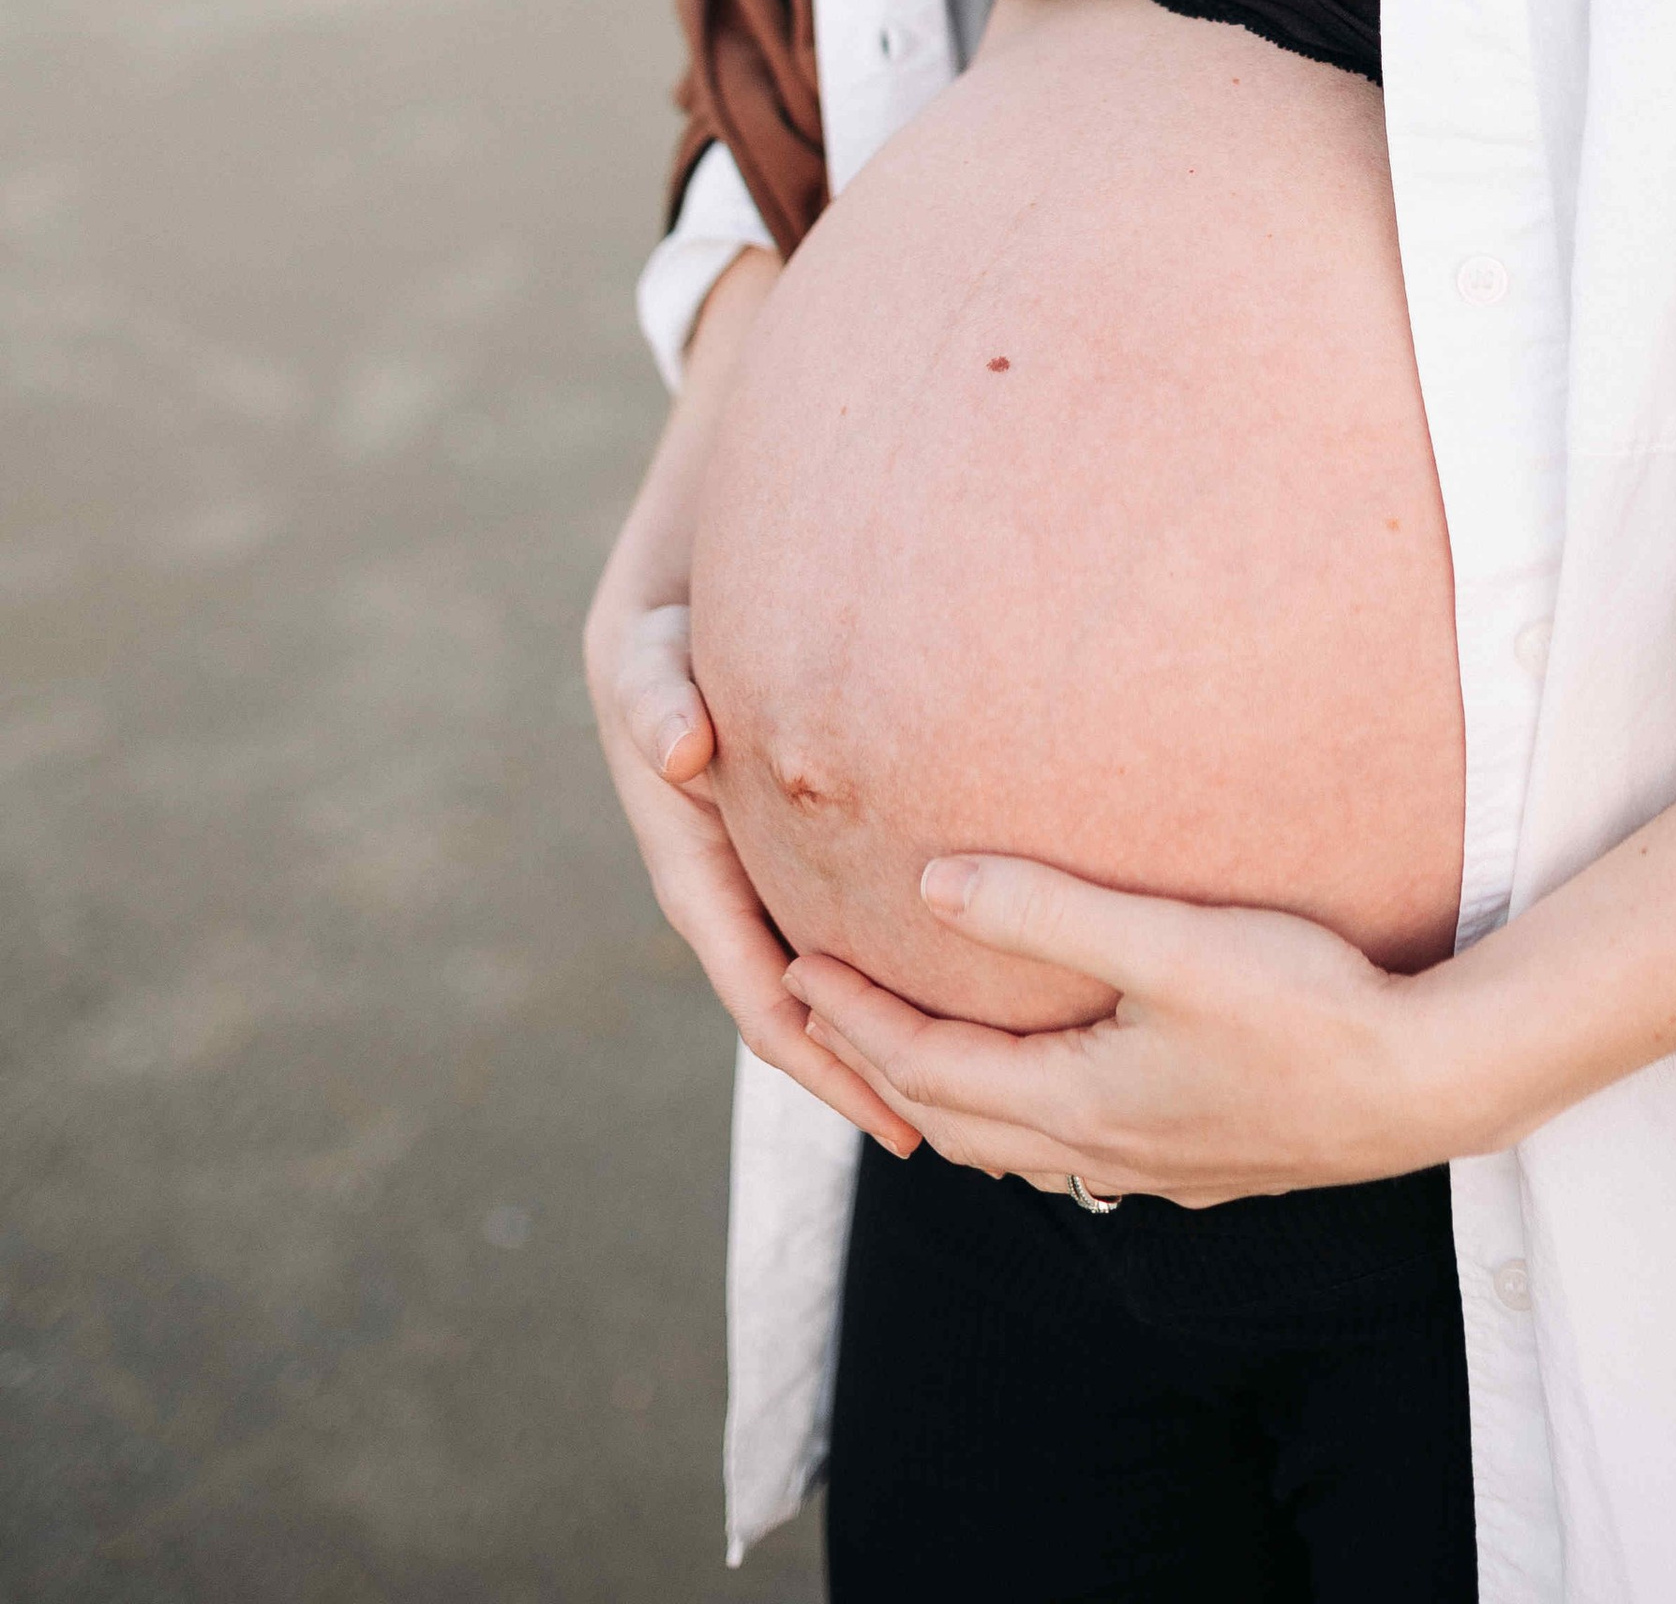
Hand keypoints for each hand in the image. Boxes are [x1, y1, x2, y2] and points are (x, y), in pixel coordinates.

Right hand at [585, 586, 918, 1154]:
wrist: (676, 592)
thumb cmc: (664, 625)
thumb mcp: (646, 651)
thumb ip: (654, 696)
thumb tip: (681, 751)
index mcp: (695, 865)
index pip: (759, 988)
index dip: (819, 1059)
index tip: (888, 1113)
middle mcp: (733, 884)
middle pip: (803, 1008)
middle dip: (867, 1076)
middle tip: (957, 1140)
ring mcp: (768, 868)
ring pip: (834, 971)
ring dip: (888, 1033)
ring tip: (974, 1091)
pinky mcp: (804, 841)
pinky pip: (851, 916)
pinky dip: (897, 961)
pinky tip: (968, 983)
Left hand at [785, 860, 1462, 1206]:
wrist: (1427, 1085)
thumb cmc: (1308, 1006)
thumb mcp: (1169, 943)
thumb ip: (1047, 912)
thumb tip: (930, 883)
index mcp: (1079, 1104)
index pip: (925, 1066)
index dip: (852, 1018)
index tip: (794, 966)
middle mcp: (1103, 1154)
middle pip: (953, 1119)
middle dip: (876, 1062)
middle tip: (820, 1006)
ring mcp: (1157, 1170)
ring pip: (1014, 1148)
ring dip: (947, 1098)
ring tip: (911, 1048)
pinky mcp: (1204, 1162)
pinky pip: (1073, 1150)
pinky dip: (1020, 1115)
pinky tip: (1048, 1081)